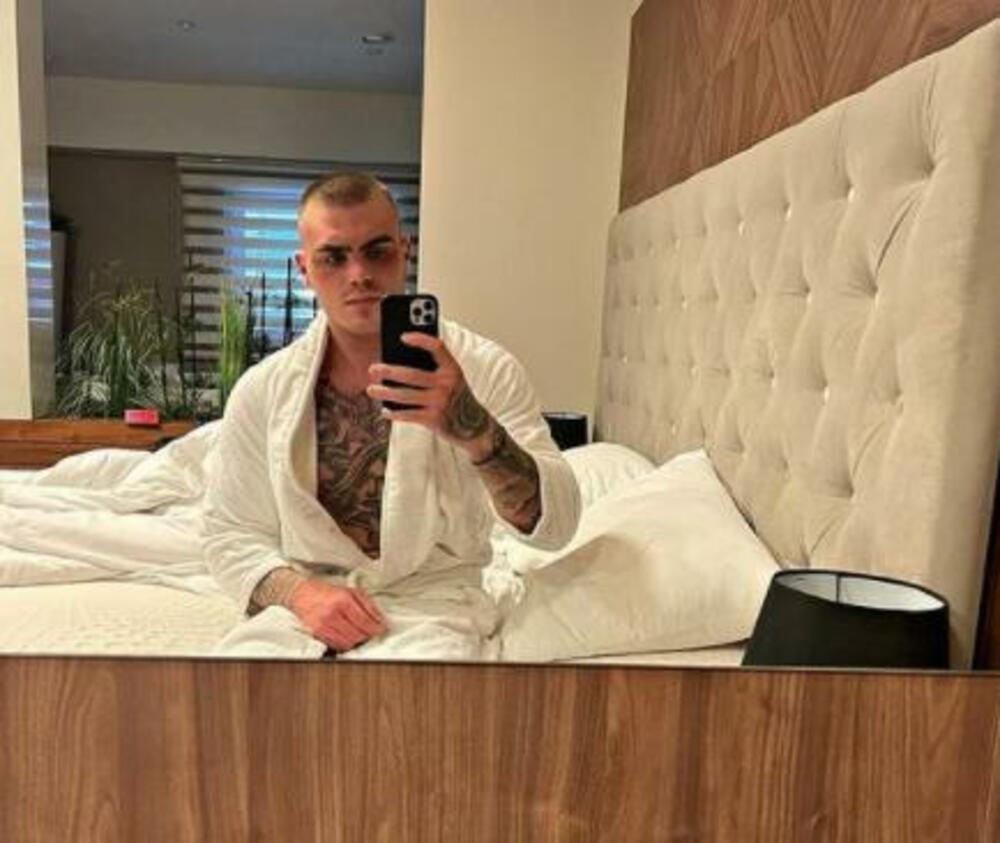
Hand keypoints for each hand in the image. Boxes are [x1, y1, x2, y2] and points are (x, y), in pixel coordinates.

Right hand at [288, 579, 387, 651]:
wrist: (301, 593)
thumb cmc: (327, 591)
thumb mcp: (350, 591)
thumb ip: (367, 604)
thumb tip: (380, 619)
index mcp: (343, 599)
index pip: (365, 621)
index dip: (376, 627)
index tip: (382, 628)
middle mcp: (333, 613)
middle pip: (358, 634)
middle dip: (368, 635)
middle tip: (371, 631)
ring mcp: (323, 624)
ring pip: (348, 642)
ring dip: (357, 640)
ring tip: (359, 633)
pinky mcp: (317, 633)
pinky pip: (337, 645)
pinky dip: (345, 643)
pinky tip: (347, 635)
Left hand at [366, 333, 495, 461]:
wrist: (475, 426)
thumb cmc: (456, 397)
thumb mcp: (452, 379)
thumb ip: (434, 369)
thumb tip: (400, 362)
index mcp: (452, 369)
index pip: (437, 347)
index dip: (420, 340)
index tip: (403, 337)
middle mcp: (447, 384)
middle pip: (412, 375)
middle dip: (389, 371)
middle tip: (373, 369)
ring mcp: (440, 402)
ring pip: (405, 396)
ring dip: (385, 393)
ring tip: (371, 390)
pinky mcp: (434, 419)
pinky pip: (408, 415)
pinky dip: (394, 413)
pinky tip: (384, 410)